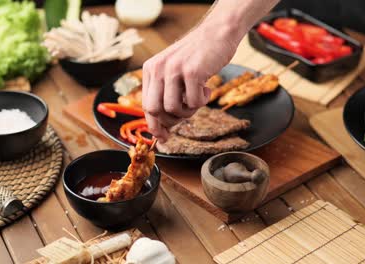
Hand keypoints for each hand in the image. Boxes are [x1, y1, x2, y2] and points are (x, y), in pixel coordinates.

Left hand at [142, 21, 239, 140]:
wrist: (218, 32)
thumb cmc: (198, 56)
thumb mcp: (174, 71)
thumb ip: (166, 93)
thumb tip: (162, 128)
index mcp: (151, 69)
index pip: (145, 106)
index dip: (154, 126)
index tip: (163, 137)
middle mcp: (158, 68)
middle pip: (154, 110)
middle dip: (170, 120)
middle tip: (185, 115)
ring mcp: (174, 69)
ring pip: (173, 109)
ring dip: (189, 111)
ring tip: (198, 98)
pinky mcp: (192, 72)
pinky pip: (194, 102)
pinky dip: (203, 101)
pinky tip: (206, 88)